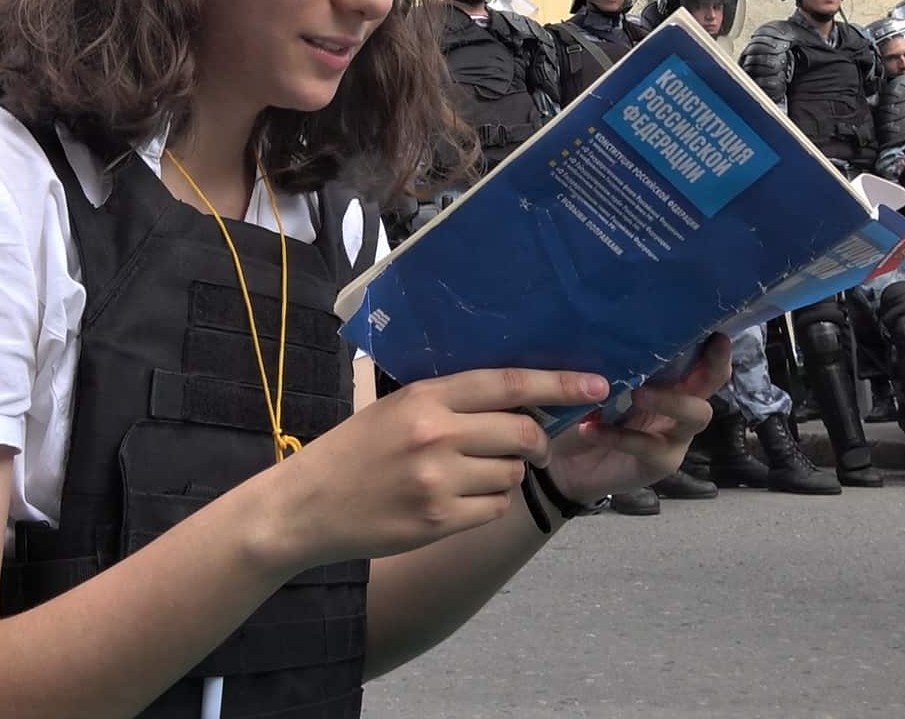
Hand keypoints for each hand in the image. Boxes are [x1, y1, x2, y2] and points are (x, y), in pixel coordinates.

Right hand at [259, 368, 610, 570]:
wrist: (307, 505)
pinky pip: (495, 508)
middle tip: (531, 446)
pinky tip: (458, 500)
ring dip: (506, 474)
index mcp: (426, 397)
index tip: (597, 383)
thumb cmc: (354, 450)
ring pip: (513, 474)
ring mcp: (439, 481)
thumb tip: (522, 398)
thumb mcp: (396, 407)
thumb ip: (451, 400)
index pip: (509, 384)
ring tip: (470, 474)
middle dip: (537, 441)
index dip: (560, 383)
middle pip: (524, 432)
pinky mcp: (439, 520)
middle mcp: (436, 435)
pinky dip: (489, 504)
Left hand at [541, 336, 726, 503]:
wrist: (560, 463)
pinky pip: (648, 447)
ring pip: (694, 416)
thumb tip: (612, 334)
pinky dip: (619, 436)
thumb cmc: (581, 411)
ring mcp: (673, 437)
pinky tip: (588, 428)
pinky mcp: (659, 464)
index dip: (714, 347)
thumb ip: (606, 363)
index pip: (699, 359)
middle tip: (702, 348)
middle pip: (711, 384)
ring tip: (636, 394)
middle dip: (713, 366)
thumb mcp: (592, 380)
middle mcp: (679, 406)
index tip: (718, 330)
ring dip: (668, 400)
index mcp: (667, 380)